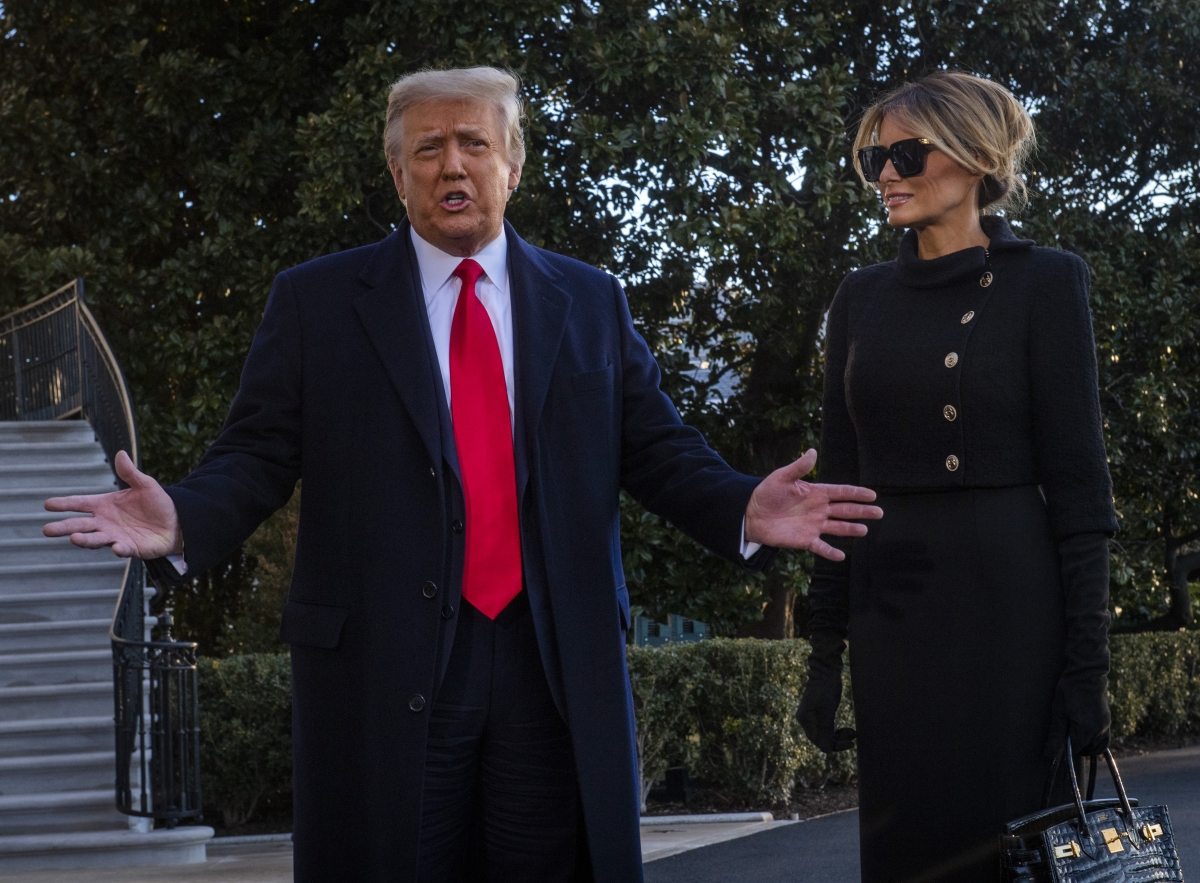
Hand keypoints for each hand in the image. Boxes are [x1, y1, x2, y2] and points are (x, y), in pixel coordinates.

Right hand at [43, 451, 181, 558]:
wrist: (176, 521)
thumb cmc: (156, 503)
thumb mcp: (145, 484)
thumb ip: (130, 473)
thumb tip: (121, 454)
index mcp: (104, 505)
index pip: (80, 503)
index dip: (64, 504)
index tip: (47, 504)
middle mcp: (105, 522)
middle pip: (80, 525)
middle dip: (64, 527)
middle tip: (47, 530)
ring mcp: (115, 536)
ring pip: (95, 539)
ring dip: (84, 540)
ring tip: (74, 538)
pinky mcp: (130, 548)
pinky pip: (121, 549)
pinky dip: (118, 549)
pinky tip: (115, 547)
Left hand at [744, 449, 882, 560]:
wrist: (751, 514)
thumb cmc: (767, 493)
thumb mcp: (782, 477)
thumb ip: (799, 467)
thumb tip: (813, 451)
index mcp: (816, 493)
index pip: (841, 492)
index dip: (857, 493)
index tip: (872, 494)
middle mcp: (819, 509)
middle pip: (845, 510)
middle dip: (862, 511)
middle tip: (879, 512)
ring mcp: (814, 525)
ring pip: (838, 527)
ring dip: (851, 529)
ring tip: (864, 530)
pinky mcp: (805, 539)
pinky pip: (821, 546)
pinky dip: (830, 552)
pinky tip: (841, 556)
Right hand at [798, 668, 855, 752]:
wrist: (826, 671)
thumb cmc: (826, 688)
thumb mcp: (827, 709)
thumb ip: (826, 729)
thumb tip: (827, 750)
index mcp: (805, 719)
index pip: (819, 741)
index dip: (834, 745)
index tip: (851, 743)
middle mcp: (807, 720)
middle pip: (822, 739)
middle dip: (838, 740)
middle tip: (854, 736)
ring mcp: (812, 718)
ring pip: (826, 735)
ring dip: (840, 736)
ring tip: (853, 732)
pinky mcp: (820, 715)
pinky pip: (828, 729)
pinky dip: (838, 731)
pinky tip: (849, 730)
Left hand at [1045, 675, 1109, 757]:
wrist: (1088, 673)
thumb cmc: (1070, 691)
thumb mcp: (1058, 712)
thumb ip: (1056, 734)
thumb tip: (1049, 754)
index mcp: (1086, 731)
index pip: (1076, 750)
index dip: (1067, 750)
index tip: (1058, 745)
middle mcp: (1099, 731)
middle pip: (1089, 750)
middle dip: (1077, 750)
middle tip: (1065, 741)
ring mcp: (1106, 725)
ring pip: (1099, 746)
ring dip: (1088, 747)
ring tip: (1075, 738)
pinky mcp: (1107, 719)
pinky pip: (1104, 737)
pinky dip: (1096, 740)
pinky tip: (1085, 732)